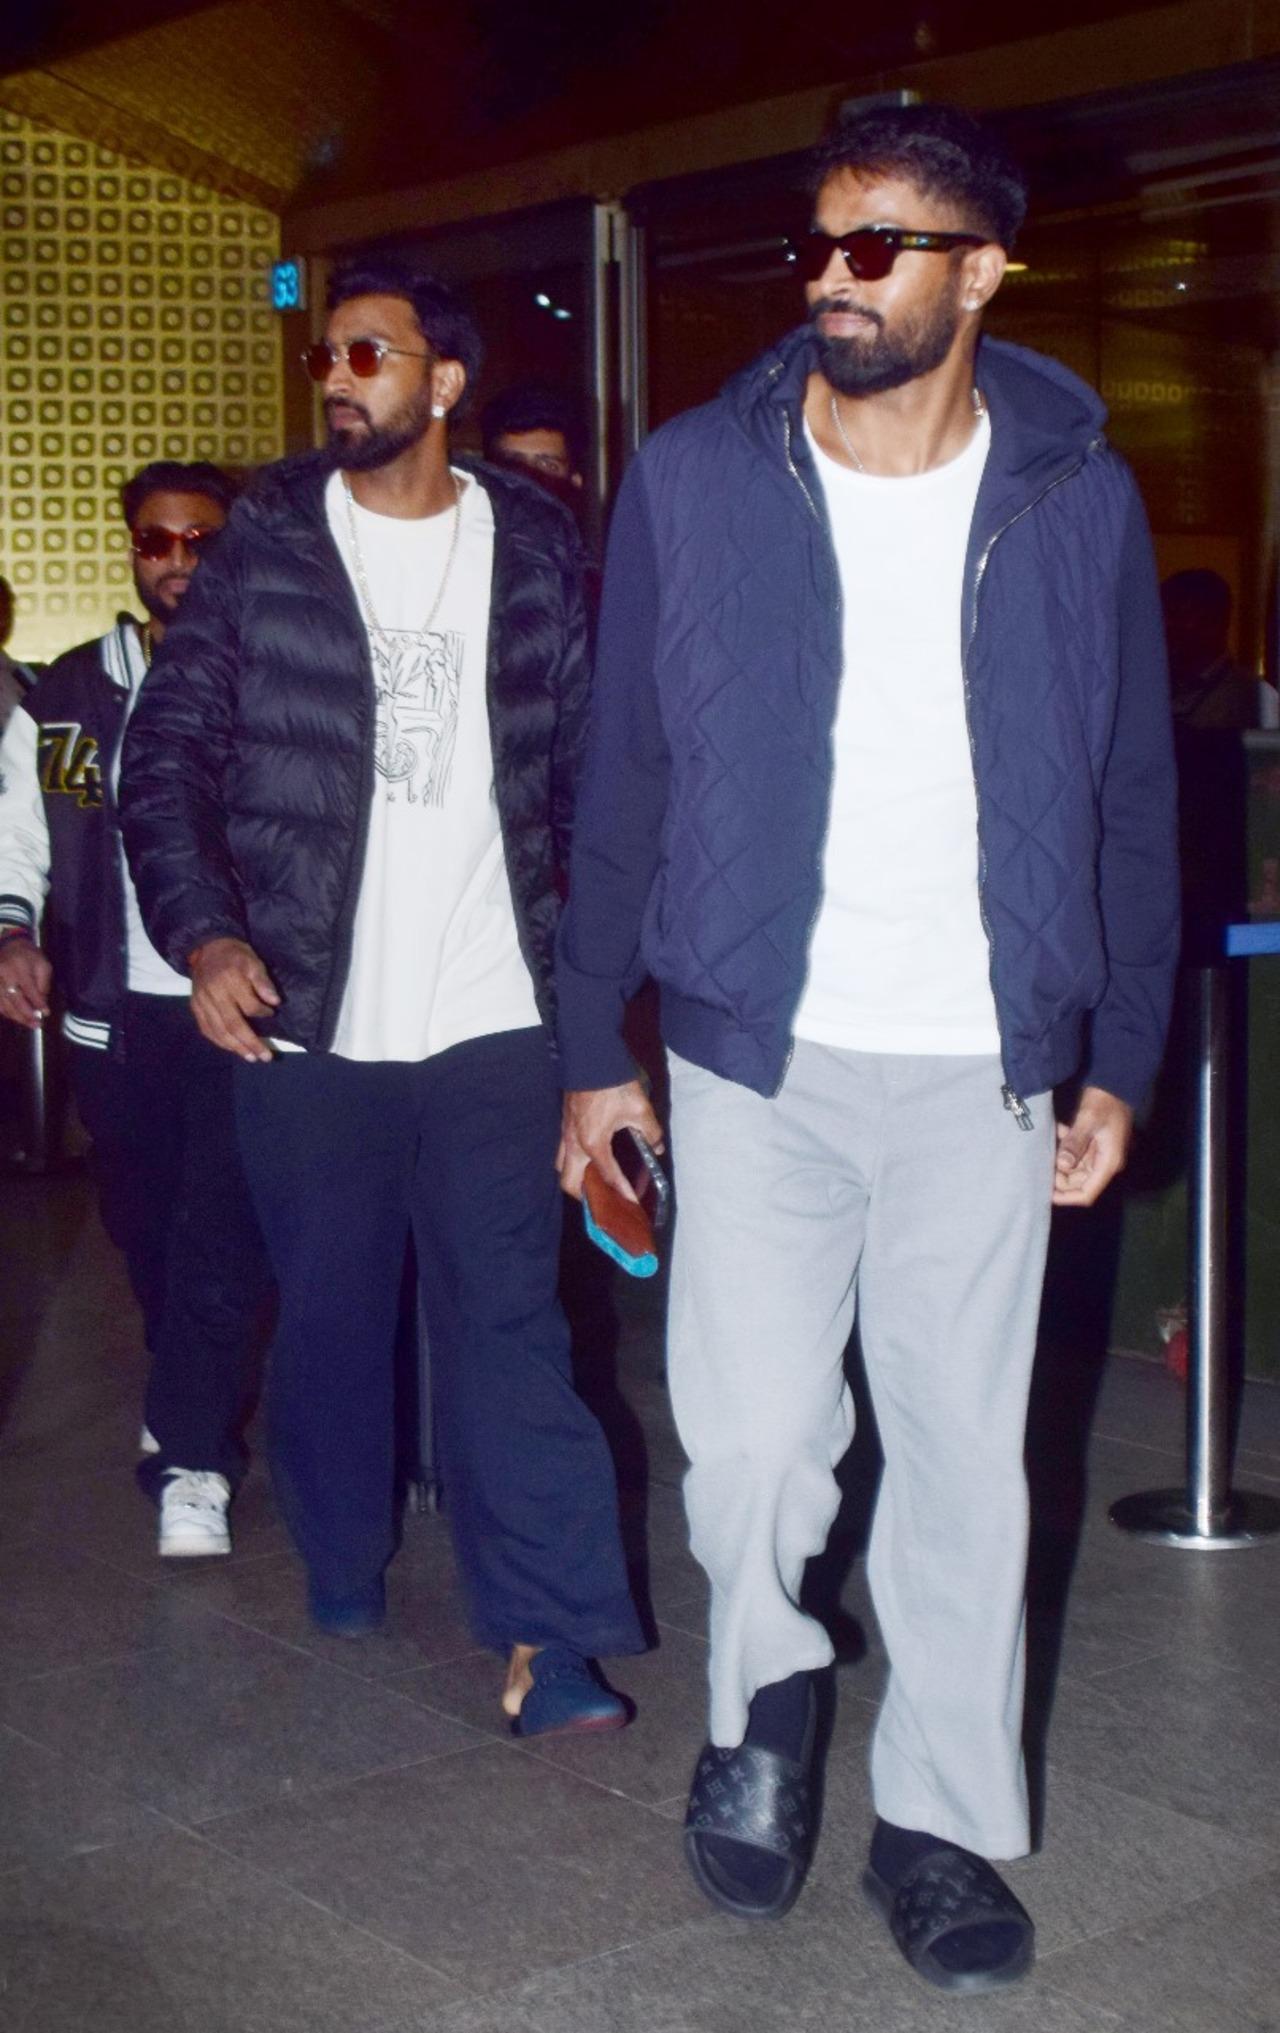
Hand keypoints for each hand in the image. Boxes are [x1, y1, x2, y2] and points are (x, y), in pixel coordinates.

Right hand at [0, 938, 51, 1029]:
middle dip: (26, 1014)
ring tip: (29, 1024)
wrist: (10, 945)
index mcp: (19, 967)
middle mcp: (4, 973)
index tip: (45, 1013)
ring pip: (3, 1004)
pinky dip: (6, 1012)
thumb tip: (42, 1005)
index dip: (38, 1003)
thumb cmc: (29, 956)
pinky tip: (16, 1017)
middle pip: (14, 999)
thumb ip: (43, 984)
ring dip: (16, 1017)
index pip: (29, 989)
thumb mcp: (42, 965)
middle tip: (37, 1024)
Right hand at [188, 937, 278, 1062]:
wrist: (207, 948)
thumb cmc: (235, 956)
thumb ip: (263, 982)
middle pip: (233, 1024)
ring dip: (236, 1047)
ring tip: (251, 1058)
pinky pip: (206, 1029)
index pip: (248, 1005)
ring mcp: (202, 1002)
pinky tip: (232, 1049)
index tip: (272, 1014)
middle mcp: (214, 994)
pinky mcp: (195, 1007)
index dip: (262, 1012)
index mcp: (230, 980)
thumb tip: (275, 1002)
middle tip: (265, 1057)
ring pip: (219, 1031)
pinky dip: (220, 1042)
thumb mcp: (253, 961)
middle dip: (251, 1043)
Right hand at [557, 1079, 664, 1200]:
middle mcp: (574, 1143)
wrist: (591, 1059)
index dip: (620, 1193)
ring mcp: (565, 1133)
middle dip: (585, 1197)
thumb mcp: (640, 1110)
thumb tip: (656, 1146)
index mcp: (593, 1144)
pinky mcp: (564, 1123)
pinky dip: (574, 1162)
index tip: (630, 1204)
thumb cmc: (614, 1085)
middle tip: (603, 1200)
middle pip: (569, 1182)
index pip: (606, 1177)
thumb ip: (651, 1132)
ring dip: (576, 1178)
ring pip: (562, 1167)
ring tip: (594, 1183)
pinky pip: (563, 1152)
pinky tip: (590, 1158)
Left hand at [1053, 1085, 1133, 1206]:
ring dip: (1060, 1158)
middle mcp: (1104, 1163)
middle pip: (1077, 1183)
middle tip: (1044, 1159)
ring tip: (1056, 1139)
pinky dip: (1064, 1147)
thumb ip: (1075, 1143)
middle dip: (1059, 1175)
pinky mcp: (1092, 1145)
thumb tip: (1063, 1165)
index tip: (1046, 1194)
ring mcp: (1098, 1155)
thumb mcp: (1088, 1121)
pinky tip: (1060, 1131)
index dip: (1067, 1197)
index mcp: (1108, 1163)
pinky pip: (1074, 1155)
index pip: (1087, 1193)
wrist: (1115, 1083)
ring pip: (1073, 1169)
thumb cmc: (1105, 1102)